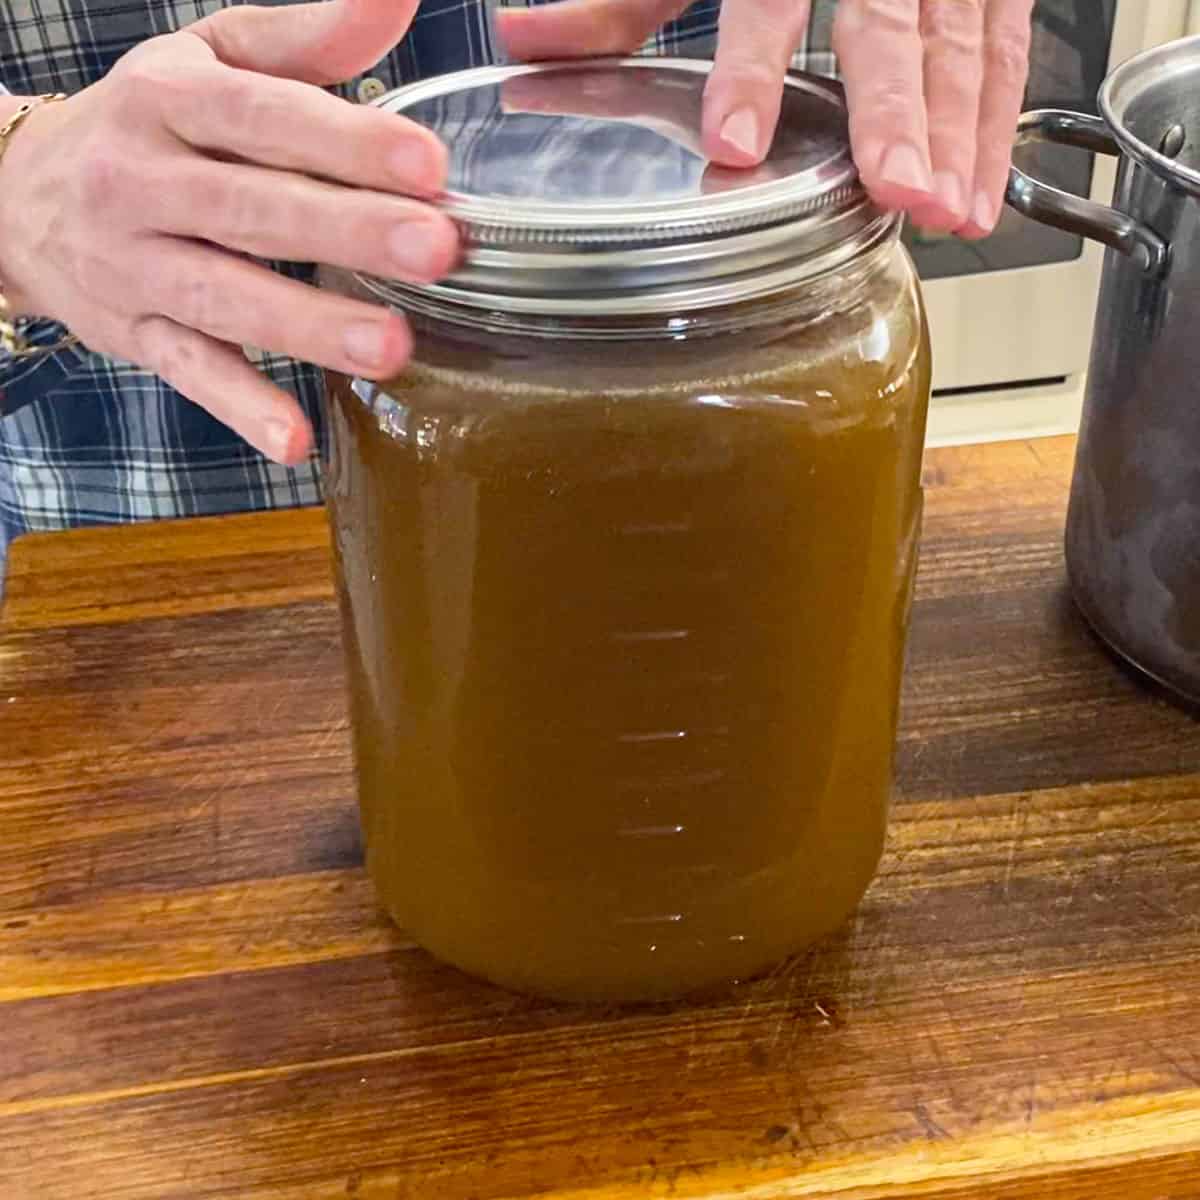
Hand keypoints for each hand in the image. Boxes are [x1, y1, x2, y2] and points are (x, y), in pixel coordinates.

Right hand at [0, 0, 459, 463]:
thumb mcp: (207, 64)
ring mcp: (133, 266)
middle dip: (346, 230)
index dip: (343, 141)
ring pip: (223, 296)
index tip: (429, 164)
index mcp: (168, 101)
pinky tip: (296, 440)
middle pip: (250, 208)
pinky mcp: (133, 333)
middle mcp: (142, 182)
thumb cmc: (147, 126)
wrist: (18, 194)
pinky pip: (188, 372)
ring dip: (307, 327)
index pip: (261, 117)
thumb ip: (303, 42)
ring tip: (391, 347)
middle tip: (436, 250)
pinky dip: (240, 407)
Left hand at [496, 0, 1034, 237]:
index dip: (752, 69)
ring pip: (964, 39)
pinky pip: (1006, 47)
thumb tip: (524, 42)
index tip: (735, 142)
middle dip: (897, 111)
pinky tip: (980, 192)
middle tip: (897, 191)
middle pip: (888, 22)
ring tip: (947, 213)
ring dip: (961, 132)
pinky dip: (997, 124)